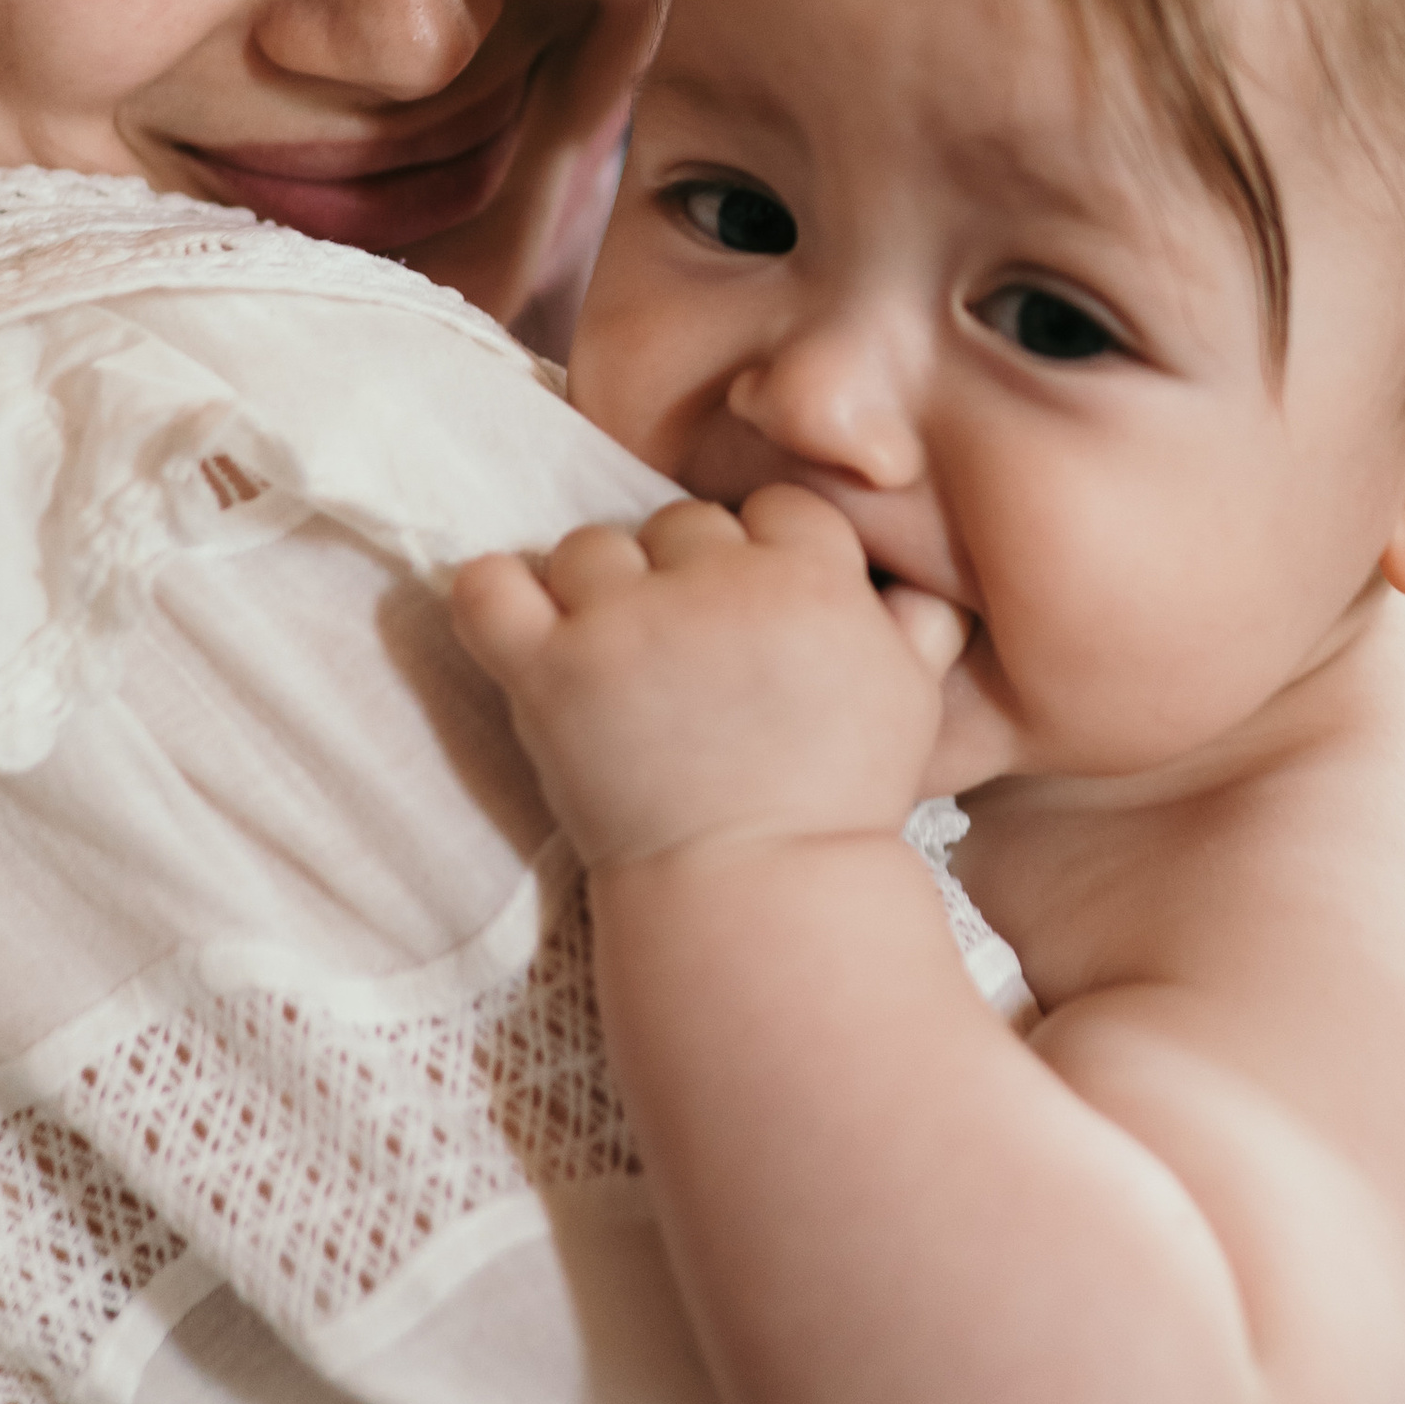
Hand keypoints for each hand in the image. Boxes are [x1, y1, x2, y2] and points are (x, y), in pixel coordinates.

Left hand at [449, 484, 969, 872]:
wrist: (756, 896)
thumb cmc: (836, 802)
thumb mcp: (911, 702)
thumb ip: (915, 620)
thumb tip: (915, 577)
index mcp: (812, 576)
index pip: (771, 507)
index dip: (763, 557)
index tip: (755, 620)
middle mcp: (718, 583)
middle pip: (679, 522)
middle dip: (681, 579)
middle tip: (688, 661)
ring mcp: (625, 624)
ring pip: (588, 547)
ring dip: (596, 593)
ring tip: (616, 665)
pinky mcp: (548, 673)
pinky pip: (489, 588)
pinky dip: (493, 593)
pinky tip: (519, 622)